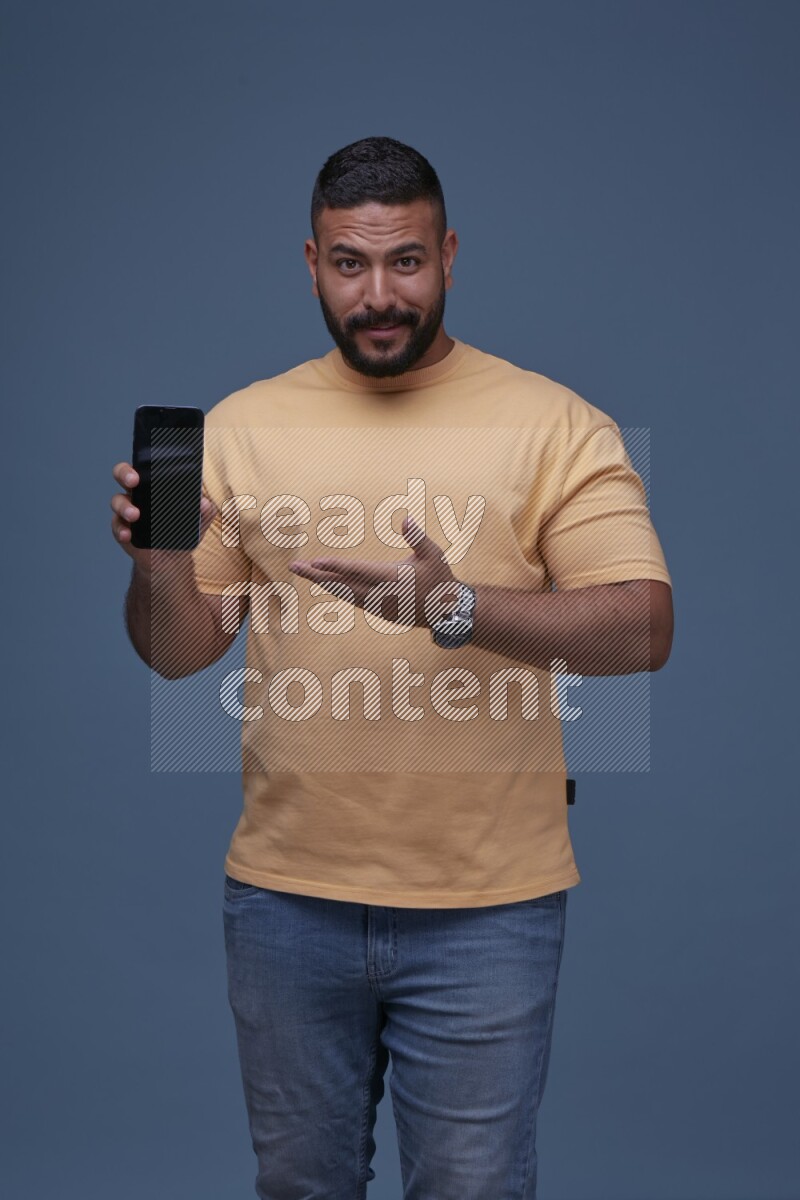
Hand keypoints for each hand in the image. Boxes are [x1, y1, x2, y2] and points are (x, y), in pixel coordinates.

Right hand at [110, 461, 216, 573]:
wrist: (172, 557)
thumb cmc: (182, 530)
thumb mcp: (198, 520)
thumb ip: (205, 511)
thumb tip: (204, 503)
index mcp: (154, 484)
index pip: (145, 464)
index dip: (143, 459)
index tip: (149, 460)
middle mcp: (138, 493)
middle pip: (122, 474)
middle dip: (125, 473)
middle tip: (134, 480)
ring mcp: (127, 510)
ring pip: (117, 501)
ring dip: (124, 506)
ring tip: (135, 515)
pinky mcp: (122, 529)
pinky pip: (117, 526)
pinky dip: (121, 530)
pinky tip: (128, 534)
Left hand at [288, 513, 459, 628]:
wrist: (447, 612)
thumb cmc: (440, 579)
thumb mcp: (434, 555)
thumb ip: (417, 538)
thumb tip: (405, 519)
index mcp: (391, 577)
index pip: (356, 571)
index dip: (334, 566)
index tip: (315, 562)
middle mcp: (380, 594)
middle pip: (341, 584)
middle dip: (316, 575)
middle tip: (293, 566)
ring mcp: (378, 605)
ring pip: (344, 593)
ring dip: (323, 582)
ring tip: (304, 573)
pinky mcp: (379, 611)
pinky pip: (352, 599)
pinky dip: (337, 591)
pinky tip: (327, 584)